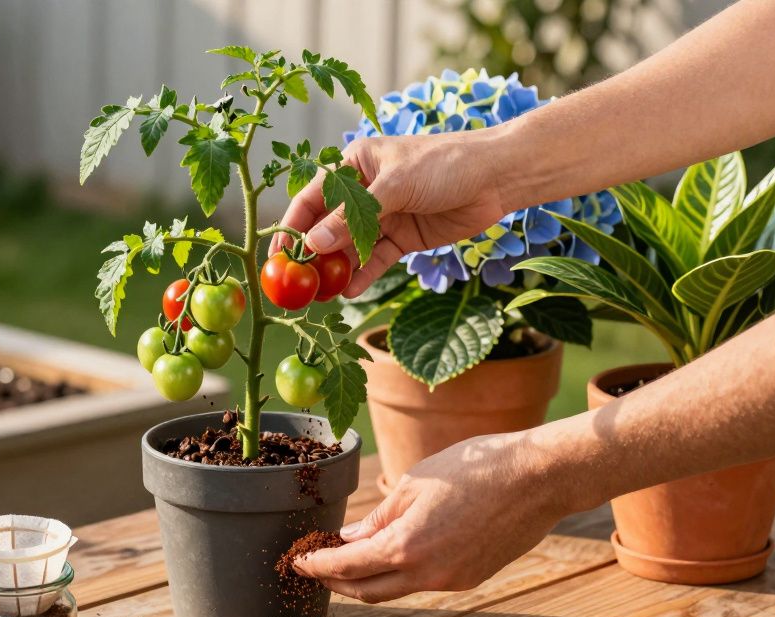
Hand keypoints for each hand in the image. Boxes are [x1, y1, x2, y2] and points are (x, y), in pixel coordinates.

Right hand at [271, 130, 510, 297]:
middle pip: (328, 227)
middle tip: (297, 284)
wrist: (496, 177)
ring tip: (321, 295)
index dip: (293, 227)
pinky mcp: (402, 238)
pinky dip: (363, 275)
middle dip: (313, 256)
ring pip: (350, 248)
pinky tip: (350, 292)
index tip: (278, 256)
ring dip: (337, 270)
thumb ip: (353, 218)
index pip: (312, 198)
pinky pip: (375, 260)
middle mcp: (363, 191)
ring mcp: (383, 216)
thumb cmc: (444, 163)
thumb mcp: (394, 186)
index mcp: (354, 165)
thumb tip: (314, 245)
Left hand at [294, 431, 577, 602]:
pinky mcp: (472, 578)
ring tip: (350, 560)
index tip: (297, 563)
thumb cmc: (478, 468)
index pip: (347, 568)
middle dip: (337, 582)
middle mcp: (427, 574)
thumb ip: (380, 516)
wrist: (538, 478)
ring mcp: (452, 581)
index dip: (317, 567)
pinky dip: (402, 574)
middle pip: (367, 591)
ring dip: (369, 580)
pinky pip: (425, 583)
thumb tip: (352, 539)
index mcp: (406, 546)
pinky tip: (396, 554)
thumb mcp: (415, 482)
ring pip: (397, 590)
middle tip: (316, 567)